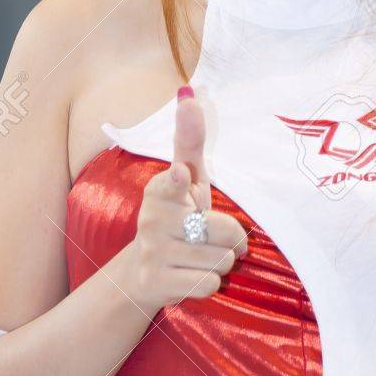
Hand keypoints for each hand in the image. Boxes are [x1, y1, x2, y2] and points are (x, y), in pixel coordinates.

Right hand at [126, 89, 247, 312]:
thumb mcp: (187, 180)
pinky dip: (210, 282)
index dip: (177, 181)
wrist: (145, 272)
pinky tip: (191, 276)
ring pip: (220, 259)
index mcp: (159, 190)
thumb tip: (188, 92)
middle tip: (212, 235)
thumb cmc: (178, 216)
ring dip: (222, 261)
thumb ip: (190, 140)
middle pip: (223, 229)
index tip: (180, 174)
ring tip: (202, 255)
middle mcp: (151, 220)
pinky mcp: (156, 283)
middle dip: (230, 237)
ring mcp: (153, 253)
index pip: (169, 184)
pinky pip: (210, 283)